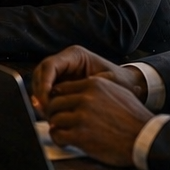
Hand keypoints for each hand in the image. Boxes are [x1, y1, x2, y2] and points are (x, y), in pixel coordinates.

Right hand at [28, 45, 143, 113]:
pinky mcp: (62, 83)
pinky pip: (47, 91)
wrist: (129, 86)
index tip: (46, 101)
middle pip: (41, 73)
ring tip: (47, 114)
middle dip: (39, 92)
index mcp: (75, 55)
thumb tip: (61, 98)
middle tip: (44, 110)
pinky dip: (46, 102)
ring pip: (41, 82)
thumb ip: (85, 88)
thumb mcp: (106, 83)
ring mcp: (62, 72)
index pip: (50, 66)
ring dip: (40, 98)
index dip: (44, 83)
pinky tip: (51, 114)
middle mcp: (66, 61)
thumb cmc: (121, 83)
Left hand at [42, 74, 153, 167]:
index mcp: (93, 85)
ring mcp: (81, 117)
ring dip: (56, 127)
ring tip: (63, 132)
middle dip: (54, 113)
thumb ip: (96, 90)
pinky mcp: (80, 135)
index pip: (62, 88)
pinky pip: (58, 135)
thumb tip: (78, 93)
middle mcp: (85, 98)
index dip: (58, 99)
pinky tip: (65, 141)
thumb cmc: (134, 118)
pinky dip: (58, 139)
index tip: (60, 108)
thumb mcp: (117, 92)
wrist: (145, 138)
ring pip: (54, 118)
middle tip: (58, 121)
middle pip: (54, 102)